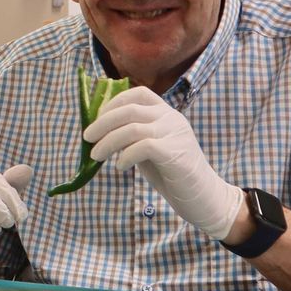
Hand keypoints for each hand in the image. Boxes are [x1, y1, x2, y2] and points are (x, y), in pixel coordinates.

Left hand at [84, 87, 242, 239]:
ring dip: (108, 142)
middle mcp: (172, 118)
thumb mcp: (150, 148)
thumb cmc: (172, 173)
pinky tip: (119, 167)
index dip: (113, 103)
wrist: (203, 197)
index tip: (97, 118)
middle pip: (129, 110)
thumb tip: (99, 130)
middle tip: (87, 137)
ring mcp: (175, 134)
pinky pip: (142, 147)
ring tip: (96, 156)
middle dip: (102, 122)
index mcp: (167, 113)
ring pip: (131, 128)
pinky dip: (125, 156)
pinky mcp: (175, 153)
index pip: (138, 94)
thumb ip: (133, 136)